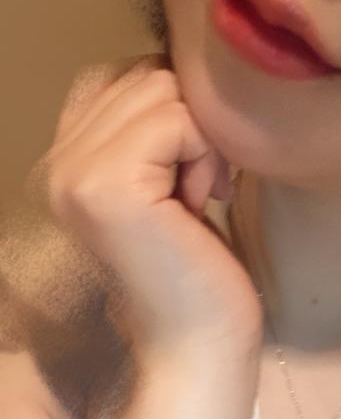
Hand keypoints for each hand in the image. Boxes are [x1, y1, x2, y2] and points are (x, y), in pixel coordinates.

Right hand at [25, 53, 262, 363]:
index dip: (172, 114)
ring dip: (201, 141)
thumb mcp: (165, 184)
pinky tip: (205, 202)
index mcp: (66, 165)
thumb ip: (150, 129)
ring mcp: (75, 175)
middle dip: (190, 127)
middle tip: (200, 191)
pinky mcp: (107, 186)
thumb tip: (176, 73)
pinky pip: (176, 117)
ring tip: (200, 197)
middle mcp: (57, 165)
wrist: (198, 344)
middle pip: (143, 76)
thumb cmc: (196, 273)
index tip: (191, 177)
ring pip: (160, 89)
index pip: (117, 79)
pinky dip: (206, 154)